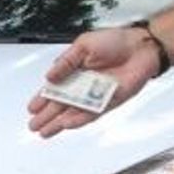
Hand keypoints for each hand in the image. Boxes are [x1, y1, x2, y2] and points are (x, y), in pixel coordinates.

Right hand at [27, 27, 159, 138]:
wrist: (141, 47)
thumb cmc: (115, 41)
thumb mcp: (83, 45)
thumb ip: (65, 62)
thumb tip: (49, 76)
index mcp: (73, 71)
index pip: (54, 89)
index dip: (42, 99)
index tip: (32, 109)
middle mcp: (82, 86)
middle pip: (60, 104)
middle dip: (46, 116)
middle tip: (34, 126)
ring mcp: (94, 96)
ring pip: (73, 113)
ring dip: (58, 123)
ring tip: (45, 132)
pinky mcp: (108, 102)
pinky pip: (91, 113)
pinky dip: (79, 119)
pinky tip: (66, 124)